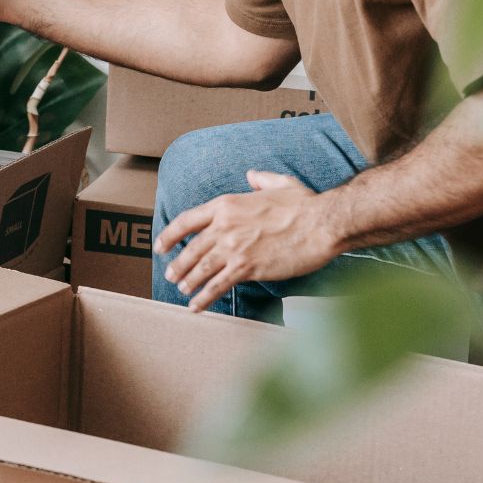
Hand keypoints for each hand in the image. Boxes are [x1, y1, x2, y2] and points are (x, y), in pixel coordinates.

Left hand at [153, 170, 342, 311]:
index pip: (187, 220)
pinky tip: (197, 306)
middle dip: (178, 264)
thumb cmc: (305, 205)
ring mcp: (233, 248)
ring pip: (200, 268)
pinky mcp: (246, 267)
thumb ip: (261, 179)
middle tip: (170, 275)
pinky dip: (204, 297)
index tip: (161, 246)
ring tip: (183, 290)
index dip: (170, 235)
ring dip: (188, 282)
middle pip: (191, 248)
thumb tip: (252, 176)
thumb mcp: (280, 183)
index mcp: (227, 205)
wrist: (321, 224)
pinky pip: (217, 285)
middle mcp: (224, 226)